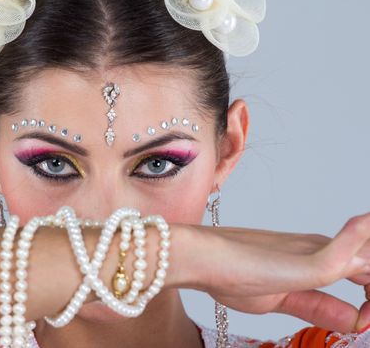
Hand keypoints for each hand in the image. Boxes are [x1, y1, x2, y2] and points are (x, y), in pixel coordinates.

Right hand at [181, 212, 369, 333]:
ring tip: (369, 308)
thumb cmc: (228, 273)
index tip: (363, 322)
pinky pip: (343, 256)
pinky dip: (358, 246)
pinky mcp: (304, 260)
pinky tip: (365, 233)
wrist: (201, 258)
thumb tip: (356, 320)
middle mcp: (320, 247)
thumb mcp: (282, 300)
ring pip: (368, 256)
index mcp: (315, 254)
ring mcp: (314, 250)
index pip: (367, 271)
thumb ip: (318, 308)